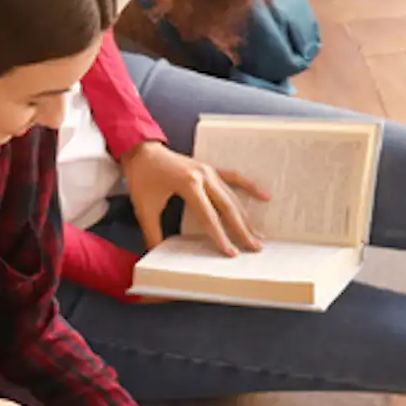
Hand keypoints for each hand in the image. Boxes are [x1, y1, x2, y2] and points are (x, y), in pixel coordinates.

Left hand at [118, 141, 268, 256]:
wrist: (141, 151)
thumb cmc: (141, 178)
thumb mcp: (145, 208)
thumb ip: (152, 233)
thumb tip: (157, 254)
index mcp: (188, 185)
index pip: (209, 217)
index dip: (220, 237)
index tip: (231, 253)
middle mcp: (203, 177)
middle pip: (227, 208)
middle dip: (242, 230)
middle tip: (256, 247)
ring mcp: (208, 171)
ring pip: (233, 197)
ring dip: (246, 216)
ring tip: (258, 234)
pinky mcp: (209, 169)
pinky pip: (234, 178)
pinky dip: (249, 187)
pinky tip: (264, 197)